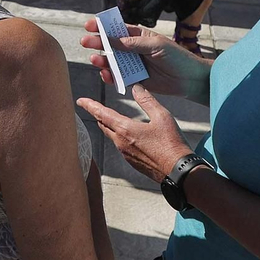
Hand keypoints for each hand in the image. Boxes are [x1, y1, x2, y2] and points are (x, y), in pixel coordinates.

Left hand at [77, 85, 194, 183]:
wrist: (178, 172)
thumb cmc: (171, 144)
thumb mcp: (162, 116)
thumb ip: (147, 100)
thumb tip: (136, 87)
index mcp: (125, 129)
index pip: (101, 114)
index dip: (90, 105)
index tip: (80, 101)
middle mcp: (120, 142)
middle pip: (104, 125)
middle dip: (99, 115)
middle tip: (94, 107)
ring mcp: (125, 154)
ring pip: (112, 136)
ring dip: (110, 126)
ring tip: (112, 118)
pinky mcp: (132, 162)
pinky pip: (121, 146)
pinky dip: (120, 137)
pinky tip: (130, 135)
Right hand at [80, 17, 209, 99]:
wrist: (191, 80)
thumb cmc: (177, 57)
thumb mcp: (155, 45)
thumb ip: (133, 43)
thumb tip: (111, 39)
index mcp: (138, 36)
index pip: (117, 28)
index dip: (103, 26)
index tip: (90, 25)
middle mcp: (133, 49)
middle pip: (111, 45)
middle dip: (97, 42)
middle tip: (85, 42)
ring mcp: (133, 64)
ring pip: (112, 62)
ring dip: (102, 60)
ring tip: (95, 60)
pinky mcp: (135, 80)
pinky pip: (119, 77)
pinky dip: (111, 77)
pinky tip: (106, 75)